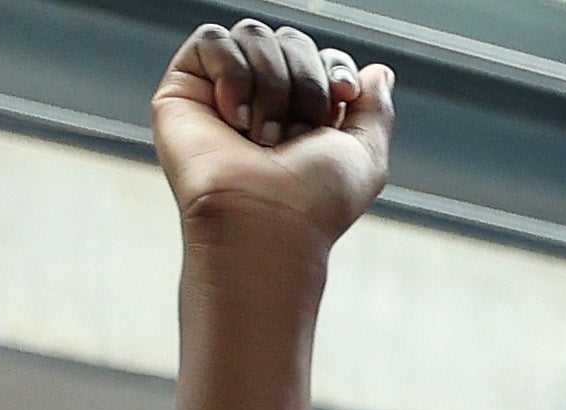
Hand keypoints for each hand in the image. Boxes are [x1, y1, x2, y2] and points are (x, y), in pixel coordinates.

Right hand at [155, 20, 396, 240]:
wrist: (264, 219)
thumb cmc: (314, 199)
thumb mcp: (365, 154)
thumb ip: (375, 109)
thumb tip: (378, 71)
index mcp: (307, 112)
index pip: (323, 57)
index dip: (335, 67)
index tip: (343, 93)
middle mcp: (266, 97)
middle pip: (291, 40)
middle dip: (305, 80)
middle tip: (297, 132)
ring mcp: (225, 90)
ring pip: (254, 34)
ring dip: (271, 84)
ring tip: (263, 135)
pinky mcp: (187, 86)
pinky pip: (213, 39)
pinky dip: (232, 75)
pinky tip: (234, 119)